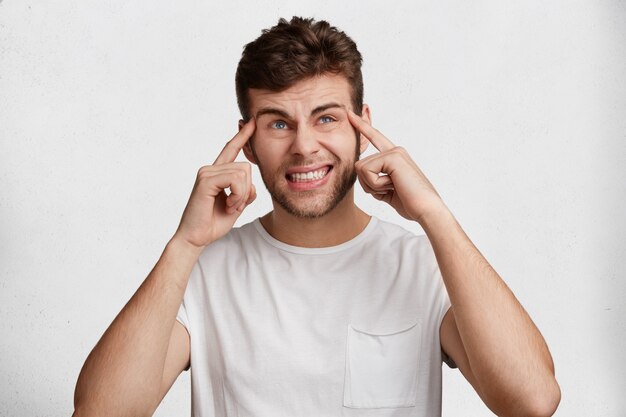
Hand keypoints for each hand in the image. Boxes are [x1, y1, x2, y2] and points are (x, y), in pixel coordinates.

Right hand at [173, 119, 256, 248]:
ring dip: (242, 195)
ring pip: (243, 173)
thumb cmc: (213, 223)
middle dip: (247, 190)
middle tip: (234, 206)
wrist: (196, 238)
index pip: (231, 149)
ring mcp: (206, 172)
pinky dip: (237, 195)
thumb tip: (252, 184)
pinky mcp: (206, 180)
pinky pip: (235, 180)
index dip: (242, 136)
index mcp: (217, 173)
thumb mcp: (236, 205)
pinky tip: (228, 205)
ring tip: (229, 206)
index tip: (250, 122)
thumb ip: (245, 192)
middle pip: (246, 166)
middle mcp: (210, 169)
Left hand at [347, 110, 446, 223]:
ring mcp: (395, 152)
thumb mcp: (387, 191)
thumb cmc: (411, 204)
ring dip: (372, 186)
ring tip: (393, 188)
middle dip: (368, 185)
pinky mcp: (393, 156)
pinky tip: (393, 186)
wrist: (427, 210)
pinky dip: (375, 185)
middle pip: (359, 165)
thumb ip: (374, 181)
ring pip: (361, 168)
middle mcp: (395, 151)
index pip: (375, 138)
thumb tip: (360, 171)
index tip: (351, 113)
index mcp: (395, 158)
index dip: (362, 126)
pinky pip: (367, 171)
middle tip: (389, 191)